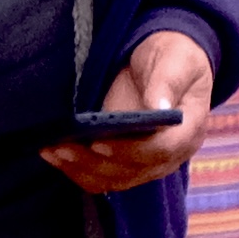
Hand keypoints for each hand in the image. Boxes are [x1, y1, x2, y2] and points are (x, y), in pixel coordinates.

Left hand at [42, 24, 219, 197]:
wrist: (167, 63)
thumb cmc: (173, 57)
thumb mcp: (175, 59)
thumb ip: (168, 81)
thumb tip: (159, 106)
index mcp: (187, 131)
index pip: (160, 151)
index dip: (129, 150)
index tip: (98, 143)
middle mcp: (169, 155)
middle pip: (131, 171)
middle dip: (93, 162)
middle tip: (61, 146)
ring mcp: (146, 163)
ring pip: (113, 180)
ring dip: (80, 169)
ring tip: (51, 151)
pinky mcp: (126, 162)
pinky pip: (102, 178)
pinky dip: (77, 171)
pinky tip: (54, 155)